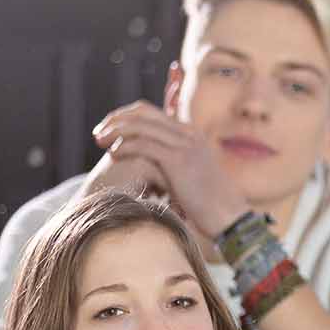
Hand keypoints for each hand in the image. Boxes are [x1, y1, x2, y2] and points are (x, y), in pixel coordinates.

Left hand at [90, 101, 250, 236]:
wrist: (231, 217)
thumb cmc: (212, 205)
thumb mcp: (194, 177)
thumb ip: (175, 165)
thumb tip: (155, 170)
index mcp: (190, 134)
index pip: (151, 113)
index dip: (126, 118)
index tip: (110, 131)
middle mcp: (187, 133)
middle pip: (142, 112)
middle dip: (116, 119)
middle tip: (98, 134)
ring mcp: (184, 144)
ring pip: (139, 125)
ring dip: (115, 131)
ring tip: (100, 143)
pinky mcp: (179, 159)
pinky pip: (143, 144)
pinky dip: (125, 146)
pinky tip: (113, 155)